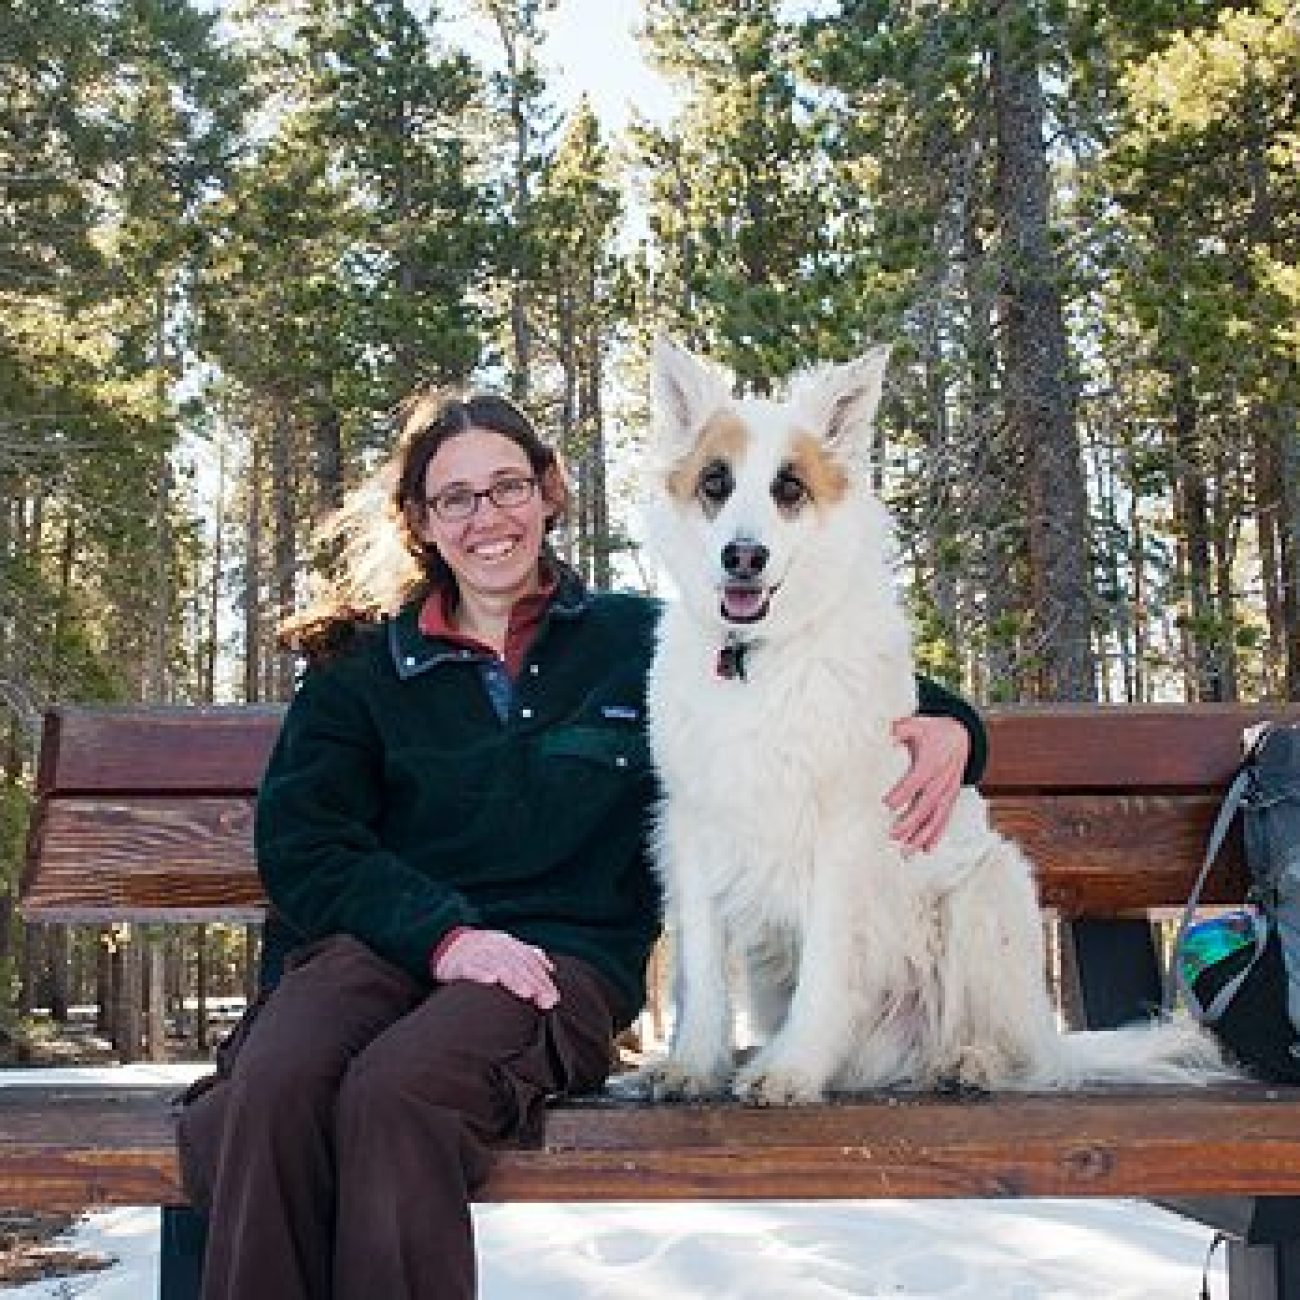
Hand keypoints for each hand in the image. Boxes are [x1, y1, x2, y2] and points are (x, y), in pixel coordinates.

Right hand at [432, 929, 558, 1009]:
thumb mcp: (504, 947)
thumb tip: (550, 966)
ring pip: (499, 965)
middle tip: (546, 1001)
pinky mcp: (460, 962)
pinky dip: (481, 972)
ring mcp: (478, 953)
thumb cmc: (481, 950)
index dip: (543, 979)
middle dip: (534, 983)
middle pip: (519, 965)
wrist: (447, 942)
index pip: (530, 961)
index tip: (555, 997)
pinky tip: (491, 980)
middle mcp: (495, 946)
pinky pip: (471, 967)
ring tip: (526, 994)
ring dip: (514, 980)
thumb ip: (526, 955)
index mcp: (508, 943)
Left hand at [884, 715, 968, 853]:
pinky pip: (944, 819)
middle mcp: (942, 779)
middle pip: (926, 804)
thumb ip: (898, 729)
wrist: (960, 734)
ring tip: (906, 852)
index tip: (887, 805)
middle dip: (911, 822)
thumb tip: (881, 733)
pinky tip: (925, 850)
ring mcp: (948, 791)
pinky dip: (936, 835)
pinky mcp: (950, 798)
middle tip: (892, 835)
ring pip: (936, 817)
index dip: (903, 792)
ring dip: (922, 835)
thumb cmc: (931, 731)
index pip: (916, 779)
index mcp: (931, 761)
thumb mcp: (915, 724)